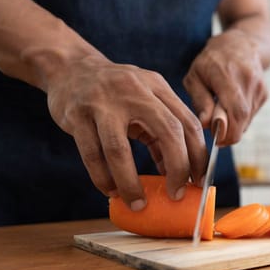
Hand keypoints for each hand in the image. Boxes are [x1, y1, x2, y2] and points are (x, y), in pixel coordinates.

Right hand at [45, 55, 206, 209]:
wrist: (70, 67)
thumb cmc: (116, 92)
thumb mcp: (145, 100)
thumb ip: (162, 130)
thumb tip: (178, 172)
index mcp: (157, 86)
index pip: (188, 123)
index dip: (198, 155)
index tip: (200, 180)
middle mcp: (135, 91)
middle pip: (167, 132)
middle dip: (177, 168)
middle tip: (176, 194)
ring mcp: (103, 102)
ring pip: (120, 150)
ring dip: (131, 183)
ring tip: (138, 203)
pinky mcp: (77, 115)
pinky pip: (92, 155)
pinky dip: (103, 178)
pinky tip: (111, 190)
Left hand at [183, 29, 267, 145]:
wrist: (241, 44)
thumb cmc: (212, 61)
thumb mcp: (195, 76)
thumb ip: (200, 100)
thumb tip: (207, 124)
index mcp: (227, 74)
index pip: (235, 112)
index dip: (227, 132)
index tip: (216, 140)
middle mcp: (248, 80)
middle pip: (243, 120)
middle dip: (229, 134)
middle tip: (216, 136)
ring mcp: (259, 87)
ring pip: (247, 120)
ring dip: (233, 125)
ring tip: (220, 113)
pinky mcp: (264, 93)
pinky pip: (251, 116)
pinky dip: (239, 119)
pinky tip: (230, 106)